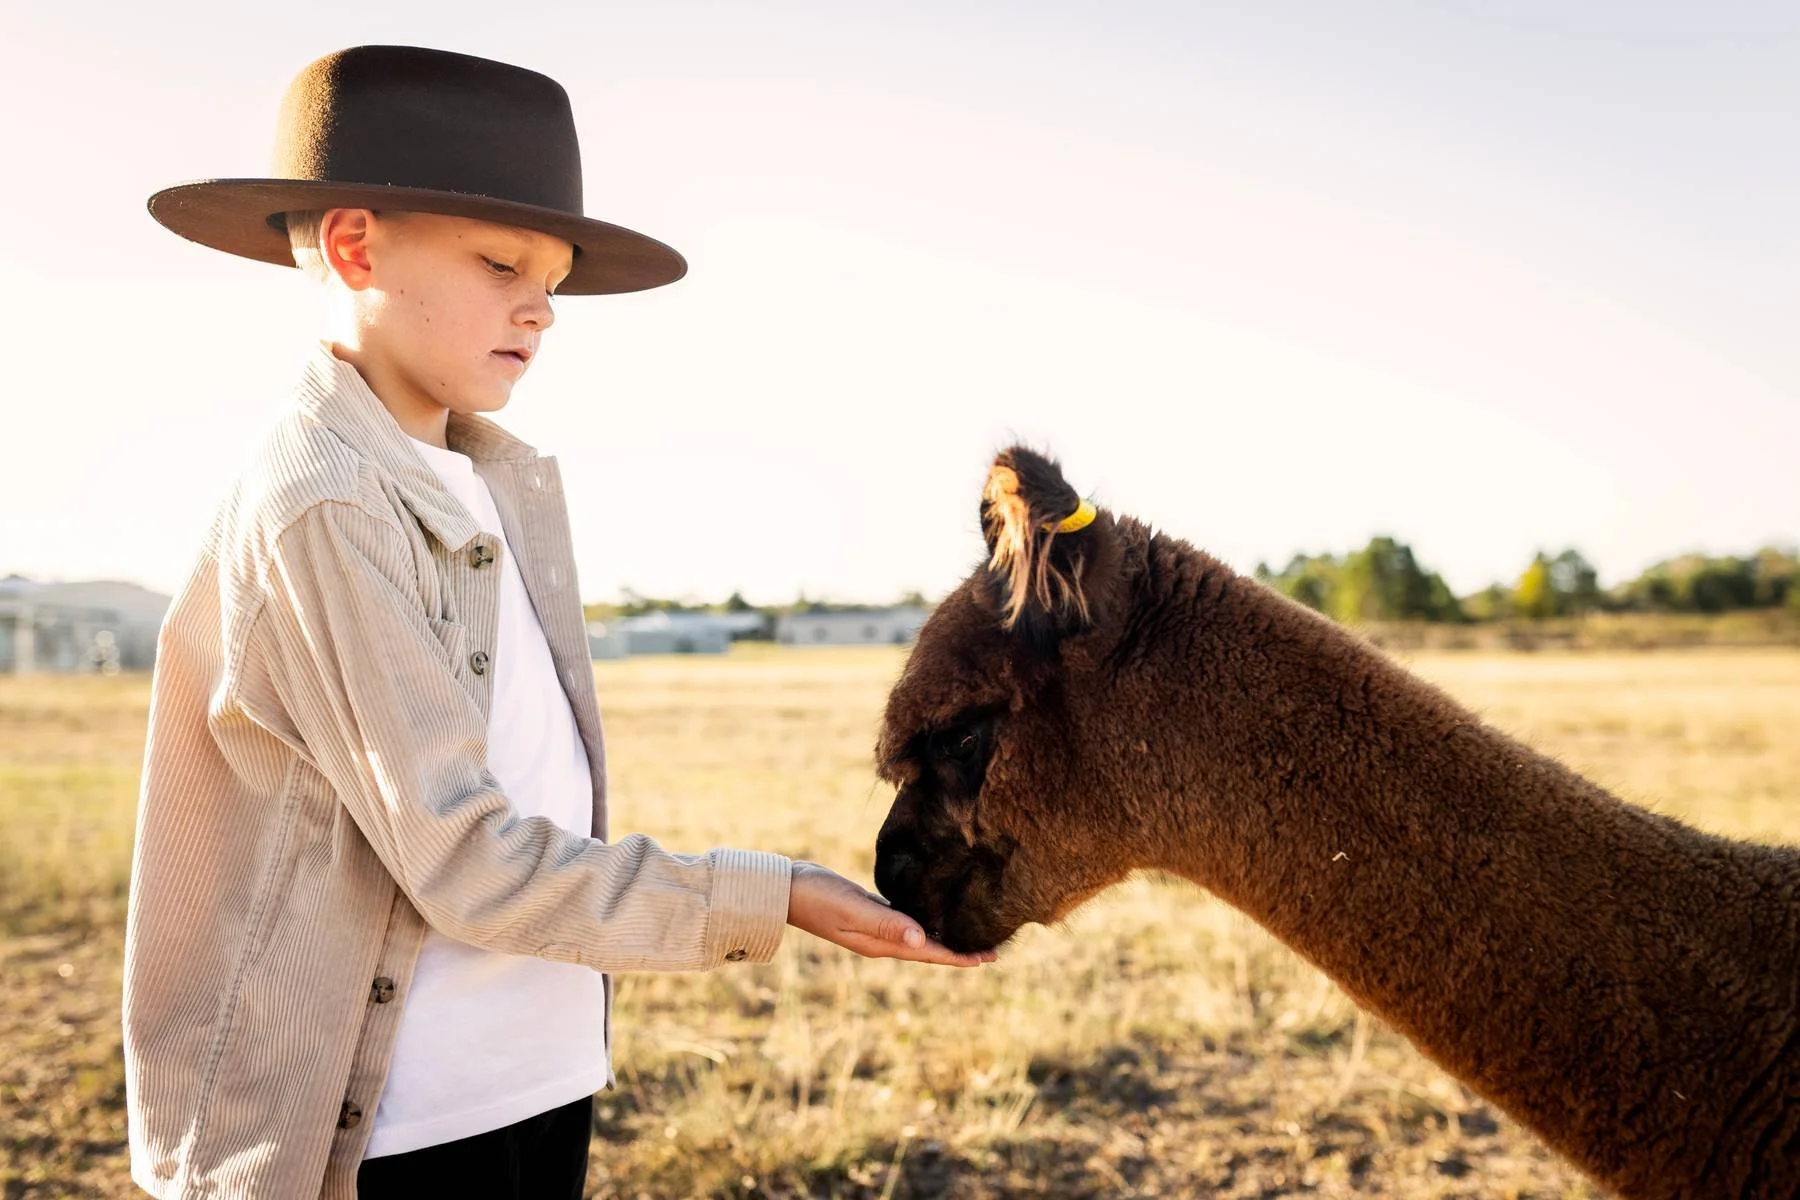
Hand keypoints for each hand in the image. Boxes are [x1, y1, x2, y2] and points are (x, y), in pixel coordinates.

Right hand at [786, 861, 994, 966]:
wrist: (785, 890)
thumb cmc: (817, 897)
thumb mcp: (853, 910)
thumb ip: (886, 924)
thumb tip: (921, 939)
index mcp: (880, 944)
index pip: (928, 953)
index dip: (959, 956)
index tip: (989, 958)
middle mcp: (881, 941)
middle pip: (929, 949)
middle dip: (959, 951)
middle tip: (992, 950)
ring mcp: (874, 928)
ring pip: (919, 937)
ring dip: (944, 938)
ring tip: (969, 935)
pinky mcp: (869, 912)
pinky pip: (905, 922)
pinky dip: (925, 923)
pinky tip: (933, 916)